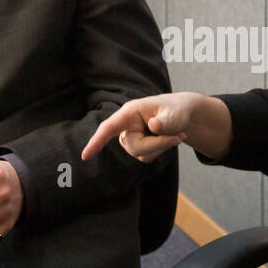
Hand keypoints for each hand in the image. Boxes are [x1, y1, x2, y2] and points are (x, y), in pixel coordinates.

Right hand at [83, 92, 227, 162]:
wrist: (182, 115)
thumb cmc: (176, 110)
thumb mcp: (174, 114)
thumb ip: (165, 121)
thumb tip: (153, 127)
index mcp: (130, 112)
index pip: (109, 127)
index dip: (97, 141)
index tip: (85, 156)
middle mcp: (126, 126)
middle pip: (135, 147)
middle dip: (158, 144)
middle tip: (179, 136)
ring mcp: (130, 138)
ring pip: (142, 154)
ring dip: (161, 147)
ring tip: (174, 133)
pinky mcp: (136, 148)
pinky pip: (147, 157)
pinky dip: (161, 150)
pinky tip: (169, 139)